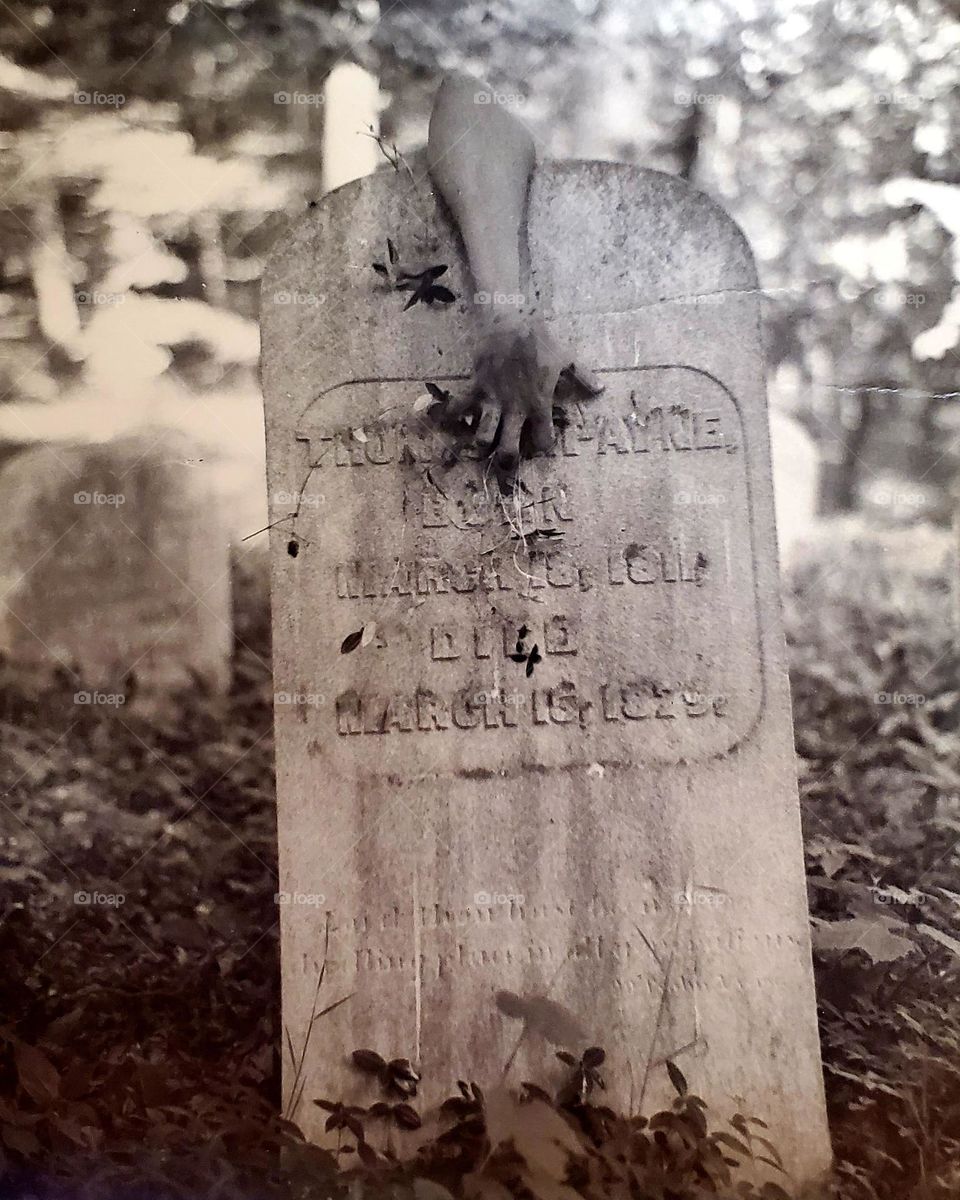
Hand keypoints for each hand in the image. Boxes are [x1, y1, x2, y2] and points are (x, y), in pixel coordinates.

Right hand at [445, 313, 602, 469]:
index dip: (544, 447)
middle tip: (507, 461)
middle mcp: (515, 409)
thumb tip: (600, 390)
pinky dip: (453, 415)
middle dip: (508, 459)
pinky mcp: (476, 388)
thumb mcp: (565, 358)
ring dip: (481, 444)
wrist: (508, 321)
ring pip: (484, 435)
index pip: (544, 440)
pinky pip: (460, 407)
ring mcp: (494, 401)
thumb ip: (582, 377)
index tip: (542, 445)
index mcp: (539, 404)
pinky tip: (447, 421)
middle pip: (509, 448)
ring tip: (480, 449)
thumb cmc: (539, 340)